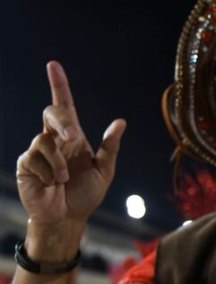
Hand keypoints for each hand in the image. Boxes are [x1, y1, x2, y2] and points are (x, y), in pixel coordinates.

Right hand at [15, 61, 125, 260]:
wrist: (67, 218)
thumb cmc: (86, 194)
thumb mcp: (104, 171)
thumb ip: (111, 147)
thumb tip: (120, 122)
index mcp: (73, 137)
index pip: (65, 105)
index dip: (59, 85)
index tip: (53, 65)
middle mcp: (54, 139)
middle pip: (53, 113)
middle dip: (62, 122)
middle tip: (73, 137)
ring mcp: (37, 151)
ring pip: (45, 140)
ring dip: (59, 161)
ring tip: (65, 178)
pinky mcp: (25, 165)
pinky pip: (34, 159)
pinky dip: (48, 173)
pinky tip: (51, 184)